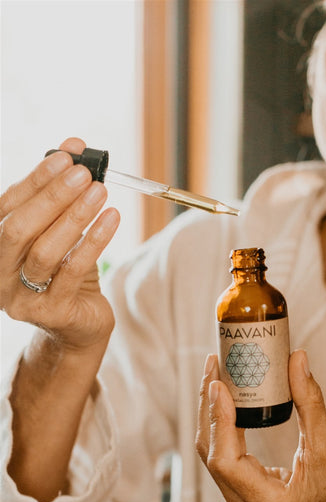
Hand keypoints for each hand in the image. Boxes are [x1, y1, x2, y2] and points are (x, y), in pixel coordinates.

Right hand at [0, 137, 119, 354]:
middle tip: (83, 174)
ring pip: (45, 252)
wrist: (81, 326)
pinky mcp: (53, 313)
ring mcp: (23, 299)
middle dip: (51, 197)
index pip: (9, 207)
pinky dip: (94, 241)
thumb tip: (75, 148)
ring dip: (75, 217)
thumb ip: (62, 195)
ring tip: (100, 192)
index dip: (36, 179)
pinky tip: (112, 219)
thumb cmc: (68, 274)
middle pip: (19, 229)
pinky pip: (73, 272)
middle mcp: (0, 276)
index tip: (66, 156)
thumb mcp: (62, 233)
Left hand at [196, 349, 325, 501]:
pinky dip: (220, 429)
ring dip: (211, 415)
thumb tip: (296, 358)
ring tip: (216, 376)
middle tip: (214, 366)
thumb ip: (309, 402)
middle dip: (209, 408)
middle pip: (212, 455)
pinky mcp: (239, 500)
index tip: (218, 384)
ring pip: (212, 457)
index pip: (227, 460)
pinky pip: (220, 461)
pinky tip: (222, 400)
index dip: (219, 420)